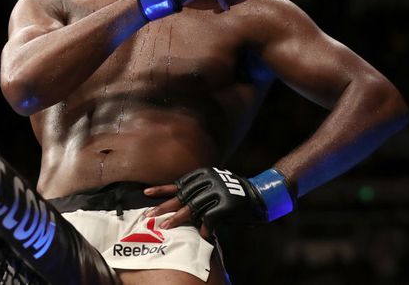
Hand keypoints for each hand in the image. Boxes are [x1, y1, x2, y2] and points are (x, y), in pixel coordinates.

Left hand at [144, 167, 294, 236]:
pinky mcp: (227, 204)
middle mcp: (211, 180)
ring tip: (166, 226)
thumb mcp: (215, 186)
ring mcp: (219, 191)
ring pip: (193, 208)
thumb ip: (198, 191)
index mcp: (206, 173)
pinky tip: (203, 235)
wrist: (261, 197)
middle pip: (183, 195)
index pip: (179, 182)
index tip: (146, 193)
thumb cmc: (235, 195)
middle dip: (165, 205)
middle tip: (149, 214)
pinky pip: (209, 219)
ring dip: (178, 219)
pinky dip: (204, 228)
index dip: (163, 189)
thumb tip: (175, 201)